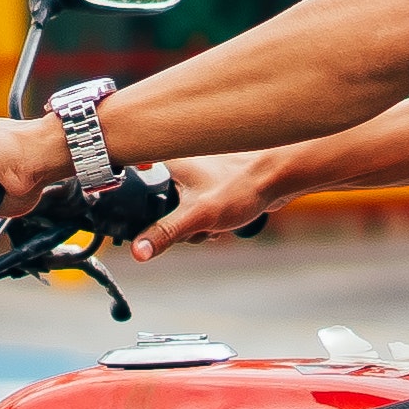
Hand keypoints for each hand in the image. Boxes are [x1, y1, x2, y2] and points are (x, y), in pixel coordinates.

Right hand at [128, 147, 288, 258]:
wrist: (278, 180)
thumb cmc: (242, 187)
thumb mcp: (197, 216)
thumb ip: (164, 233)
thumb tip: (138, 251)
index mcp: (165, 157)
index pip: (130, 182)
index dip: (136, 206)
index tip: (151, 214)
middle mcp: (175, 160)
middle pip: (154, 204)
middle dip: (175, 223)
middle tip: (195, 224)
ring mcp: (190, 173)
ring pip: (175, 210)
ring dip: (192, 225)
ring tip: (211, 223)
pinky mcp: (204, 184)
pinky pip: (192, 210)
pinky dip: (203, 220)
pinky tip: (218, 222)